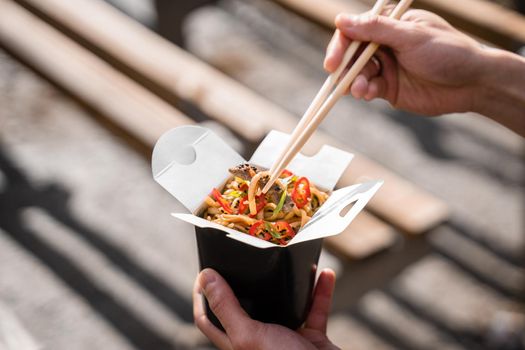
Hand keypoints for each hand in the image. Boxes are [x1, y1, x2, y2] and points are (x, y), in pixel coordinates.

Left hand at [193, 268, 339, 349]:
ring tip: (291, 262)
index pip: (208, 318)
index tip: (204, 272)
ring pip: (285, 302)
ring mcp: (285, 336)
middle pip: (247, 305)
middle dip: (249, 281)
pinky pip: (315, 308)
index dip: (202, 296)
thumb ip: (227, 307)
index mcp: (238, 341)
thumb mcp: (249, 334)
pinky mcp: (310, 337)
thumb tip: (206, 278)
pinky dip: (320, 292)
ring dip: (291, 283)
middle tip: (247, 258)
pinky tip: (325, 275)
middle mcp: (259, 338)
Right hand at [324, 9, 486, 115]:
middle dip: (344, 67)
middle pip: (351, 54)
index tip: (333, 62)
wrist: (472, 84)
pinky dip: (364, 92)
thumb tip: (340, 20)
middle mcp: (384, 44)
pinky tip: (368, 94)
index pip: (355, 30)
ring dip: (354, 82)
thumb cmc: (447, 53)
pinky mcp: (388, 87)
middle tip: (338, 80)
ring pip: (357, 73)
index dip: (340, 45)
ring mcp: (386, 66)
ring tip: (360, 90)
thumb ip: (376, 30)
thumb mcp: (411, 38)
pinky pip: (367, 89)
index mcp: (390, 25)